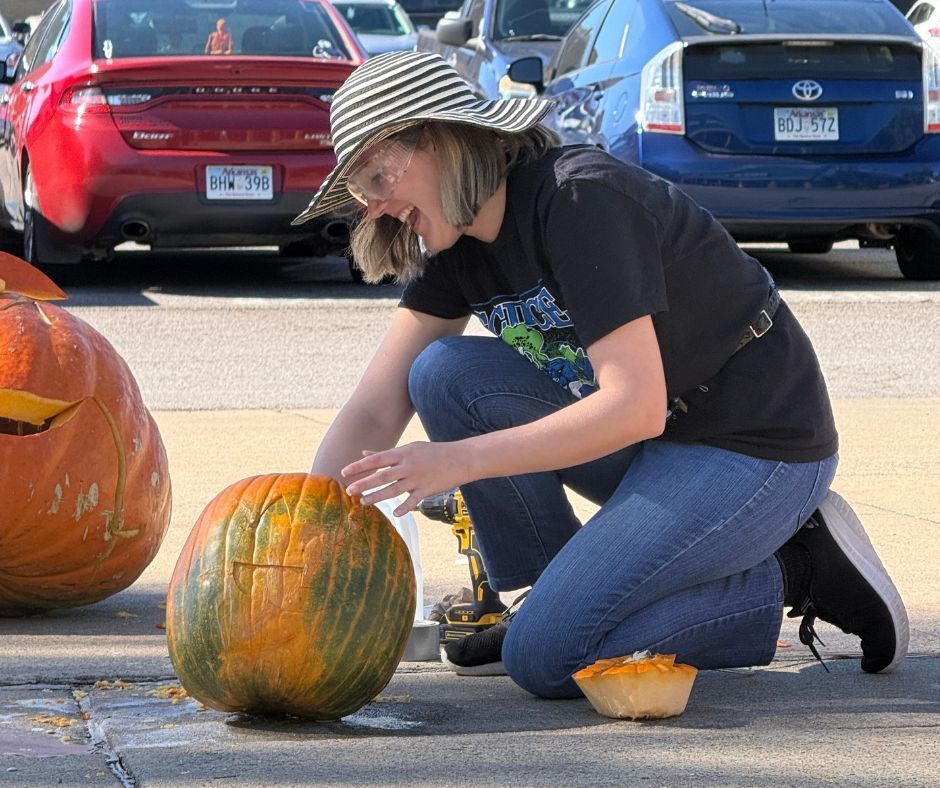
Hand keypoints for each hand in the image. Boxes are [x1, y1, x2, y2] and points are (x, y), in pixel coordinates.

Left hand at [342, 441, 468, 516]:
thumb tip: (364, 453)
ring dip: (377, 497)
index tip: (345, 471)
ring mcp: (417, 479)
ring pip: (393, 490)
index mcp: (403, 453)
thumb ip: (386, 454)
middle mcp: (408, 466)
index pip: (376, 459)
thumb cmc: (432, 452)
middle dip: (364, 484)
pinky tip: (394, 514)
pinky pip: (412, 501)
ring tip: (364, 502)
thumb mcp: (409, 448)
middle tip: (350, 491)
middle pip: (382, 476)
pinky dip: (403, 508)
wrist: (460, 458)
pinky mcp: (427, 490)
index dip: (359, 466)